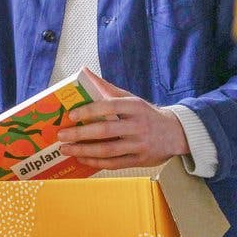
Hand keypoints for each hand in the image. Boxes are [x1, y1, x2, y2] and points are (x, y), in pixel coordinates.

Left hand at [57, 69, 188, 168]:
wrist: (175, 134)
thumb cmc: (146, 114)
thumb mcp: (131, 98)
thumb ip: (107, 88)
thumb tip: (85, 72)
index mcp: (135, 107)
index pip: (109, 107)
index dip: (89, 111)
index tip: (71, 115)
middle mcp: (138, 125)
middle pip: (106, 131)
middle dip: (80, 134)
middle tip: (61, 135)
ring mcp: (139, 144)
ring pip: (108, 150)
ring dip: (84, 151)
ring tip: (66, 149)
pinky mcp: (139, 160)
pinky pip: (114, 163)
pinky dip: (96, 162)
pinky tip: (82, 158)